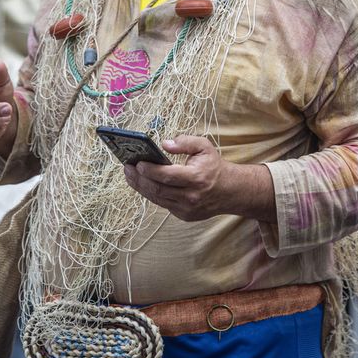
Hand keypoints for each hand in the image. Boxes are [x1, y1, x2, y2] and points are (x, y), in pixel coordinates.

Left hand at [121, 135, 270, 222]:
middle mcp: (191, 196)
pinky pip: (162, 204)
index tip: (137, 163)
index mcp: (196, 178)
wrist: (230, 191)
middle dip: (139, 179)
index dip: (150, 170)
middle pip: (158, 190)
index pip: (168, 176)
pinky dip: (151, 193)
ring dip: (140, 187)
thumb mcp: (204, 147)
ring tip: (130, 174)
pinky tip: (142, 183)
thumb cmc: (214, 167)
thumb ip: (185, 142)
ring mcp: (186, 208)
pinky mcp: (183, 215)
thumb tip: (164, 144)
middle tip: (127, 167)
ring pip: (157, 199)